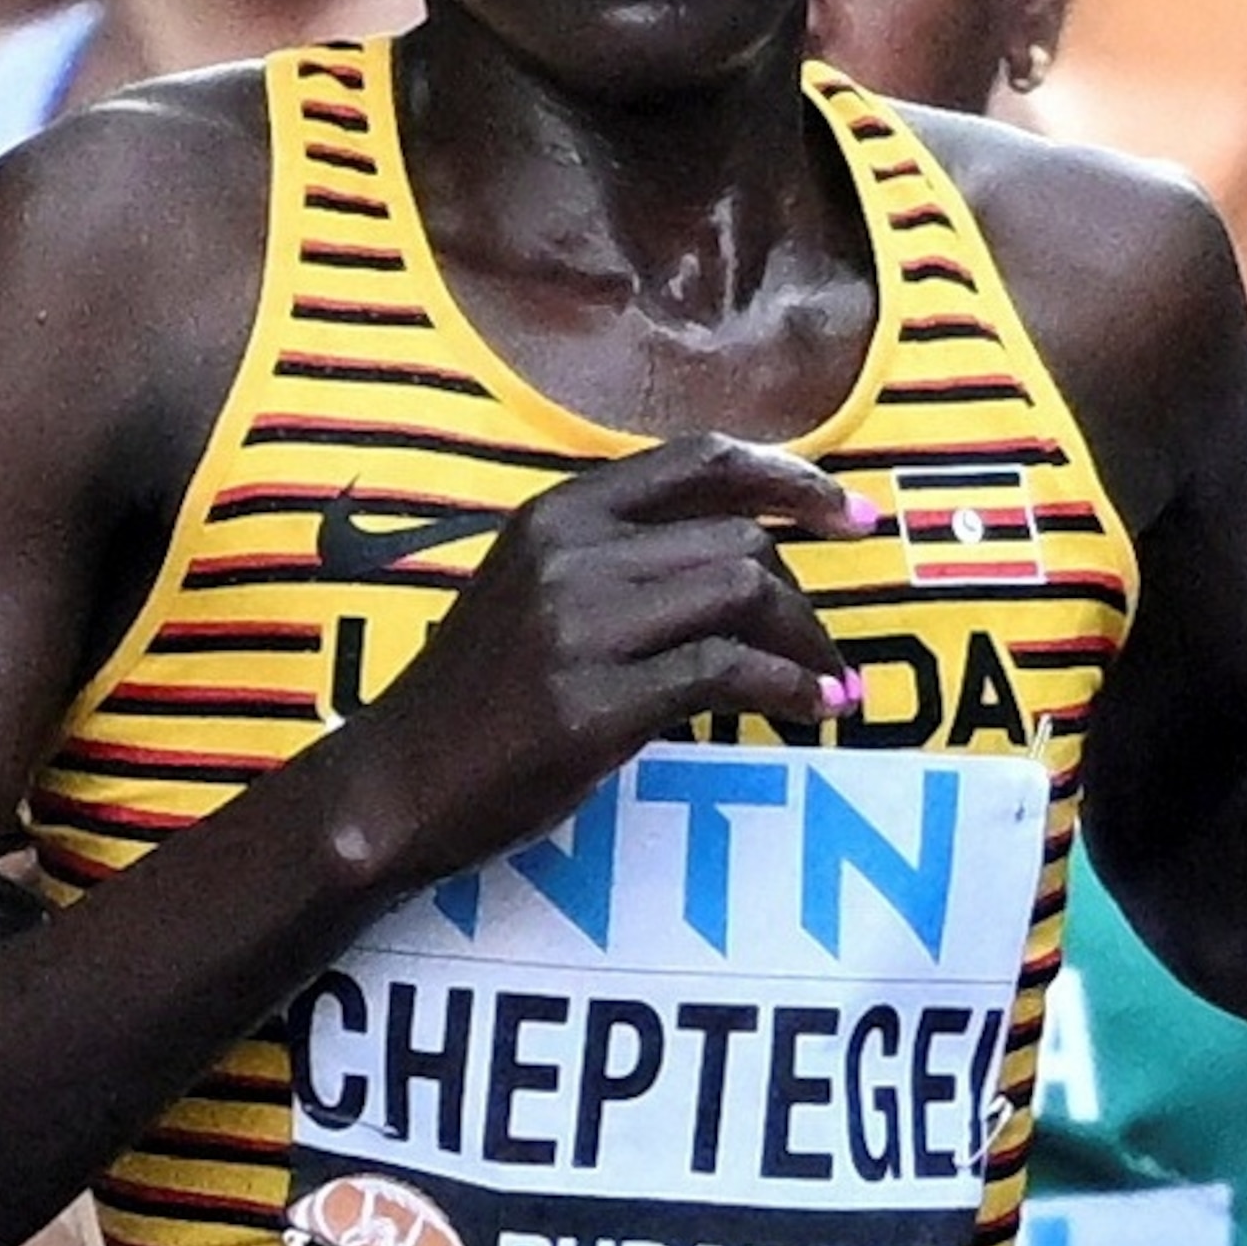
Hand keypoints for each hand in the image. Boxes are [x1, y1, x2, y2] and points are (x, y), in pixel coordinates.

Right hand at [342, 432, 876, 889]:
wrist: (394, 785)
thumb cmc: (476, 699)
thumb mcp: (535, 593)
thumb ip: (619, 560)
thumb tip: (746, 559)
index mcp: (558, 512)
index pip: (701, 459)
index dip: (792, 477)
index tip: (852, 514)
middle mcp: (570, 551)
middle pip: (738, 537)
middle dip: (804, 596)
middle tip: (829, 650)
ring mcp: (579, 624)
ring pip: (744, 591)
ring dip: (807, 641)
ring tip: (831, 684)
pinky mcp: (594, 702)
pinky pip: (728, 670)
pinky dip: (789, 687)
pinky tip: (810, 710)